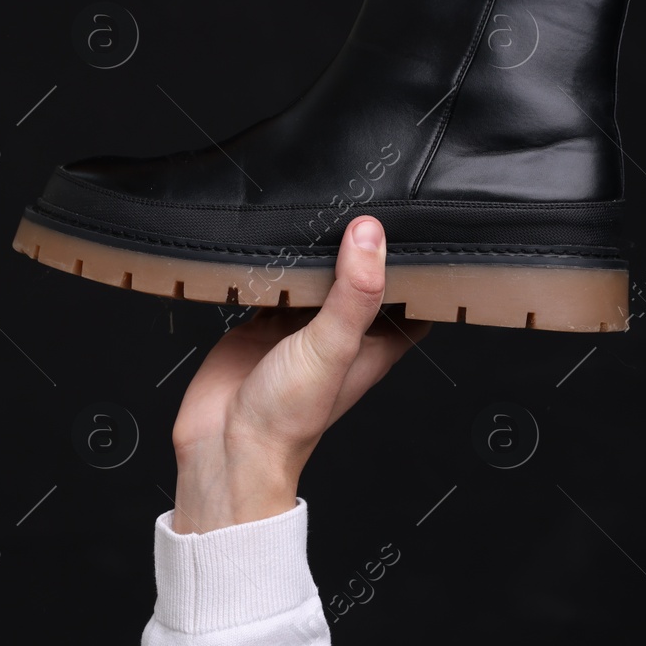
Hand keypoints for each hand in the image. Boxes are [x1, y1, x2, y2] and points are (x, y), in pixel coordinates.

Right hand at [169, 215, 430, 532]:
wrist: (224, 445)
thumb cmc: (288, 416)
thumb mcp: (333, 346)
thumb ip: (354, 291)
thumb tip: (370, 234)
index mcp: (373, 344)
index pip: (410, 301)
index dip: (417, 268)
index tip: (421, 227)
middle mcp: (340, 334)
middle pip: (361, 280)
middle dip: (364, 248)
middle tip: (368, 199)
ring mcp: (300, 328)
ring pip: (318, 277)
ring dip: (319, 251)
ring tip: (325, 203)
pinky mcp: (261, 323)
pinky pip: (273, 282)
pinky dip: (273, 261)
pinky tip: (273, 236)